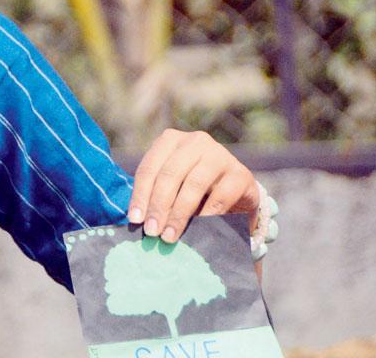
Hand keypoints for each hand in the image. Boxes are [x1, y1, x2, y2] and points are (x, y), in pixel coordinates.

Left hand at [129, 129, 258, 242]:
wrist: (235, 192)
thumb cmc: (193, 189)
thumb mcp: (171, 186)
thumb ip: (155, 195)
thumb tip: (139, 219)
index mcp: (171, 140)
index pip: (149, 168)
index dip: (140, 195)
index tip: (135, 220)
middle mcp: (195, 141)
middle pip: (170, 174)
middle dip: (158, 206)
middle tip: (152, 231)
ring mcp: (220, 155)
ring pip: (194, 184)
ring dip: (179, 213)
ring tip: (170, 235)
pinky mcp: (241, 173)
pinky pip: (221, 196)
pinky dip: (207, 215)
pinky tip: (198, 228)